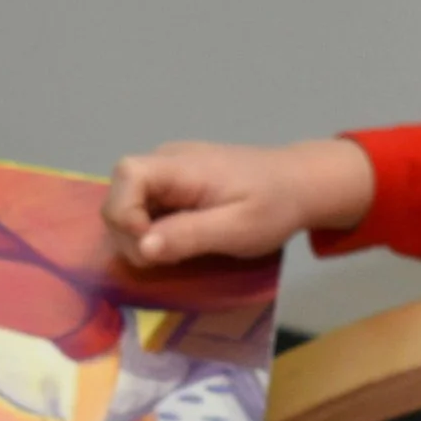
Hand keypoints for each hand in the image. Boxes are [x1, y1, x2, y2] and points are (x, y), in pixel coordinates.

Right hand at [104, 137, 374, 265]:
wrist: (300, 184)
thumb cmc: (275, 206)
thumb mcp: (238, 229)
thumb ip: (189, 236)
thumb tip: (142, 247)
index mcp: (181, 165)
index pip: (126, 176)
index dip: (124, 214)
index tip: (151, 248)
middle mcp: (166, 160)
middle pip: (119, 194)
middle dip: (130, 234)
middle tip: (169, 259)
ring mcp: (168, 171)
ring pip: (128, 204)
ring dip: (141, 235)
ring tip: (178, 252)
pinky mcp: (174, 184)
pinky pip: (146, 207)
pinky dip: (153, 230)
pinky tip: (179, 243)